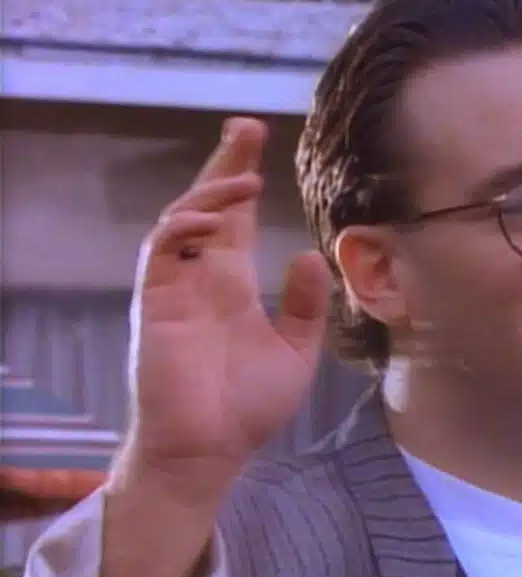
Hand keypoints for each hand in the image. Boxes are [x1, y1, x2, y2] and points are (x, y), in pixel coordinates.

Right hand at [119, 117, 331, 501]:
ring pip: (182, 217)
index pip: (238, 219)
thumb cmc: (247, 408)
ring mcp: (176, 285)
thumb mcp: (295, 352)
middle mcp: (202, 276)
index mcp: (233, 284)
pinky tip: (214, 217)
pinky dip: (183, 224)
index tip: (261, 143)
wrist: (209, 450)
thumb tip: (311, 253)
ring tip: (248, 177)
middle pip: (209, 204)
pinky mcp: (155, 300)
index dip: (244, 179)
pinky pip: (161, 248)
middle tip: (246, 126)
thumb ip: (306, 306)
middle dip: (225, 162)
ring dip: (211, 190)